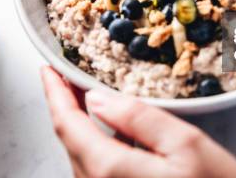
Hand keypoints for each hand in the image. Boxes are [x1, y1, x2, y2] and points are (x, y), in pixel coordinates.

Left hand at [40, 66, 235, 177]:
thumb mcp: (186, 145)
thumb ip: (139, 119)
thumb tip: (98, 99)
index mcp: (110, 170)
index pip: (68, 124)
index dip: (55, 92)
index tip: (49, 69)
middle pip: (71, 140)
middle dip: (65, 104)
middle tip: (68, 75)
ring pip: (81, 156)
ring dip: (79, 123)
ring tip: (84, 96)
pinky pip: (96, 170)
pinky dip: (94, 143)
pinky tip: (107, 130)